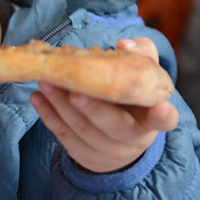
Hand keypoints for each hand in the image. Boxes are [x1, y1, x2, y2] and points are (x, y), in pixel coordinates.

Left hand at [30, 38, 178, 173]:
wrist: (119, 141)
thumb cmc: (132, 99)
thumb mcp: (143, 77)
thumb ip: (141, 56)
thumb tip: (124, 45)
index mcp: (151, 119)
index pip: (163, 120)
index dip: (163, 116)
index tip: (162, 110)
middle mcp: (132, 139)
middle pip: (114, 125)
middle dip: (94, 108)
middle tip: (75, 91)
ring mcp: (106, 150)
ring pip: (83, 129)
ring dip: (61, 105)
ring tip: (46, 82)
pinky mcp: (83, 154)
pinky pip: (63, 135)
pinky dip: (48, 115)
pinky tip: (37, 97)